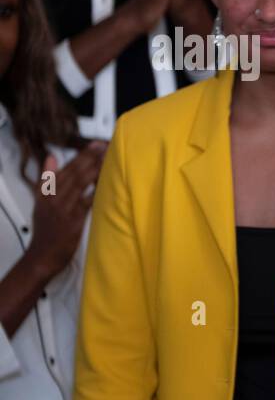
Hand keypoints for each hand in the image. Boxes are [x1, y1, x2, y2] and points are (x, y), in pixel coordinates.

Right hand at [28, 143, 105, 277]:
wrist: (43, 255)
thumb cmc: (46, 230)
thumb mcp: (41, 202)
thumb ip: (46, 179)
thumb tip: (51, 157)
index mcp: (45, 191)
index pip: (66, 168)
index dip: (82, 155)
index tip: (95, 144)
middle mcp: (53, 197)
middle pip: (74, 172)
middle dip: (91, 158)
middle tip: (106, 146)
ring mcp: (62, 208)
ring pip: (80, 184)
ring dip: (95, 170)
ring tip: (109, 158)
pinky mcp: (72, 220)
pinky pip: (87, 202)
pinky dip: (97, 192)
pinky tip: (108, 184)